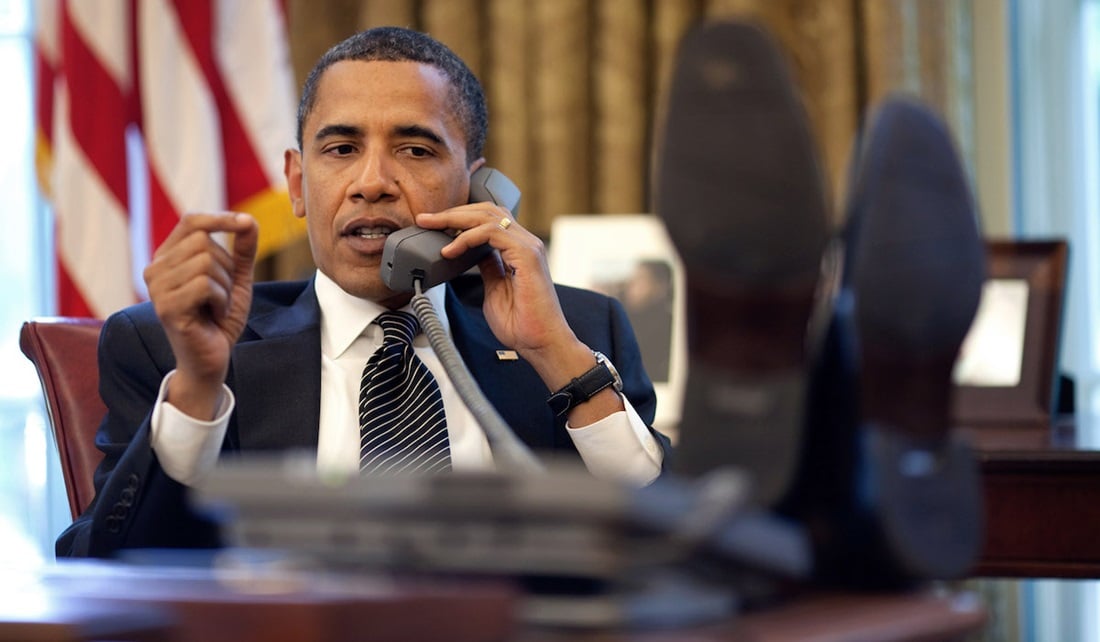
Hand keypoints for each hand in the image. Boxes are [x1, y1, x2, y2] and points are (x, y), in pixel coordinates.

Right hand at [143, 212, 257, 418]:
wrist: (211, 359)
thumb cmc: (219, 319)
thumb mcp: (235, 279)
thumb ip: (242, 250)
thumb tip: (249, 219)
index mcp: (168, 257)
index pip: (192, 221)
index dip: (220, 218)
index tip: (245, 223)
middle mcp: (155, 268)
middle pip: (203, 242)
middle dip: (226, 267)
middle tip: (222, 295)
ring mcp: (157, 288)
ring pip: (206, 262)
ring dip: (225, 287)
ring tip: (217, 307)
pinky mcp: (166, 306)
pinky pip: (205, 285)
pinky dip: (221, 301)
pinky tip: (214, 317)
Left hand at [414, 205, 619, 421]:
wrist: (540, 343)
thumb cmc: (522, 324)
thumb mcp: (494, 289)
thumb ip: (487, 268)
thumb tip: (472, 254)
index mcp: (518, 250)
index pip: (488, 220)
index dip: (460, 218)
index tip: (433, 225)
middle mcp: (525, 243)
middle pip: (486, 210)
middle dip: (453, 212)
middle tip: (425, 219)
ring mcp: (528, 246)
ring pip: (488, 215)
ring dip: (455, 218)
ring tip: (432, 226)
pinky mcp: (526, 254)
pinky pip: (492, 232)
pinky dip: (467, 237)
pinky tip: (451, 249)